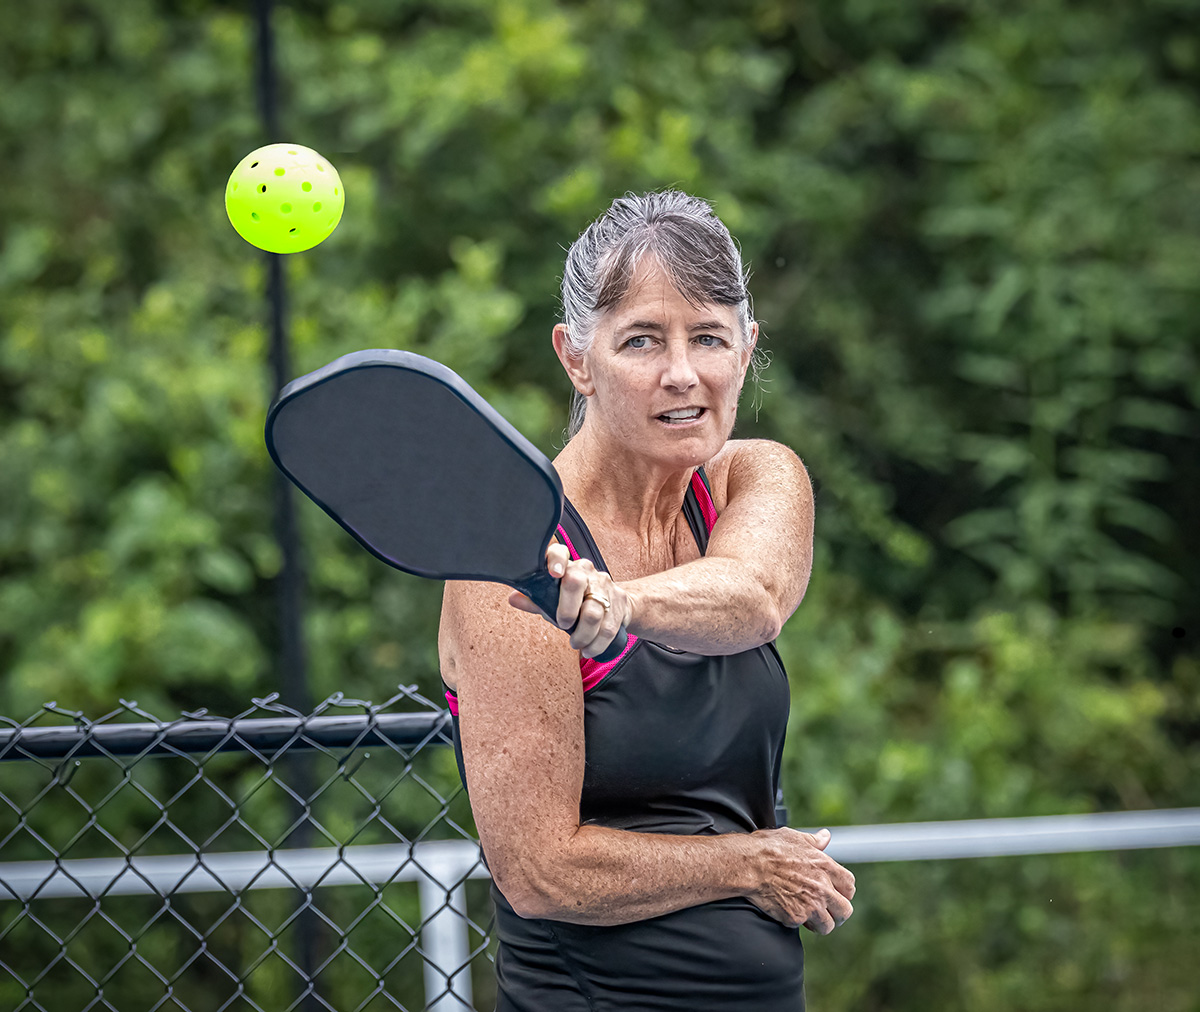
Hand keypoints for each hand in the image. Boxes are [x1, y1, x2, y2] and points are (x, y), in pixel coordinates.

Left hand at [508, 544, 631, 658]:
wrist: (618, 602)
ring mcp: (605, 585)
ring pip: (594, 612)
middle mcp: (587, 572)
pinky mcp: (620, 601)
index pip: (560, 552)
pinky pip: (608, 627)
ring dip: (582, 635)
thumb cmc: (579, 600)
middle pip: (576, 583)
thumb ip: (536, 600)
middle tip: (563, 625)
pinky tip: (590, 649)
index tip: (554, 574)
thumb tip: (514, 598)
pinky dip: (597, 643)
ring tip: (577, 644)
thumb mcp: (556, 598)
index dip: (556, 560)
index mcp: (568, 566)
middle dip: (567, 610)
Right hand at [748, 828, 855, 933]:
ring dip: (819, 923)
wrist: (747, 864)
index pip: (849, 885)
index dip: (844, 891)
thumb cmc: (767, 848)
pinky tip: (788, 910)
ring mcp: (810, 905)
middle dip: (837, 913)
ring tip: (808, 916)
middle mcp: (822, 887)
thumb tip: (826, 836)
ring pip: (828, 925)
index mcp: (825, 866)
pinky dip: (796, 921)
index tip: (836, 893)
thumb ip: (814, 841)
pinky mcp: (795, 917)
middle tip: (827, 912)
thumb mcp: (794, 837)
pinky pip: (803, 926)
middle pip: (845, 910)